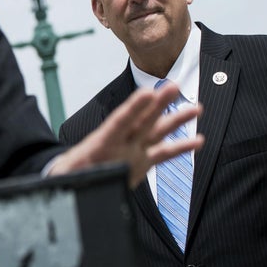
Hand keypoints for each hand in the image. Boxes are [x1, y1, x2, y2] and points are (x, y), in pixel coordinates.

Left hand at [50, 81, 202, 187]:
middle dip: (158, 104)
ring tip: (196, 108)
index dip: (133, 108)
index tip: (146, 93)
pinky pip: (163, 153)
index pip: (120, 122)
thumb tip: (77, 179)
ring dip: (176, 120)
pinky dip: (180, 147)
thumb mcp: (68, 174)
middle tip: (172, 86)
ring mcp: (132, 151)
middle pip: (142, 120)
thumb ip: (76, 175)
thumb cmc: (69, 174)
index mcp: (101, 143)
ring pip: (157, 132)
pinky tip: (197, 140)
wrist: (71, 179)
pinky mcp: (140, 162)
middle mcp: (121, 143)